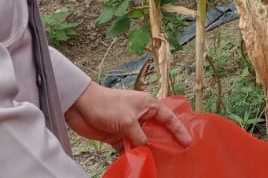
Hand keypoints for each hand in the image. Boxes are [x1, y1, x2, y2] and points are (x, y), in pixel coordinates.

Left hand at [64, 83, 191, 151]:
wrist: (80, 106)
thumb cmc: (106, 104)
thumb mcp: (127, 121)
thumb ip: (139, 137)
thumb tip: (146, 150)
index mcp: (147, 105)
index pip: (168, 118)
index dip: (179, 130)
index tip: (187, 142)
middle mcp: (141, 116)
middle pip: (157, 131)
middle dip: (164, 143)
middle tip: (175, 155)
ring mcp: (129, 126)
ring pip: (143, 141)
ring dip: (147, 151)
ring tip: (157, 162)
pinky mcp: (117, 135)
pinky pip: (129, 147)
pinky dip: (132, 154)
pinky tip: (137, 162)